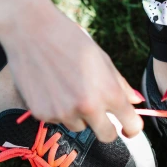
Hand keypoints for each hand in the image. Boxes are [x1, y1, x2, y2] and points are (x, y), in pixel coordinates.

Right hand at [0, 0, 142, 142]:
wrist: (30, 30)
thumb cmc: (70, 40)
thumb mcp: (102, 59)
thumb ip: (120, 84)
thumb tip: (136, 102)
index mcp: (109, 92)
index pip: (132, 126)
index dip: (132, 128)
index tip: (128, 126)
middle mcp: (88, 107)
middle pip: (107, 136)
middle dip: (107, 128)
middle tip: (98, 113)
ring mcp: (63, 113)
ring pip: (79, 126)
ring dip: (78, 115)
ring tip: (66, 87)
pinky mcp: (42, 115)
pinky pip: (56, 120)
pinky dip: (56, 109)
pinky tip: (49, 86)